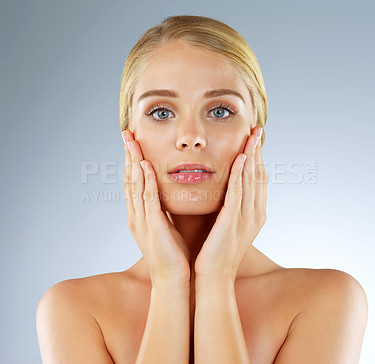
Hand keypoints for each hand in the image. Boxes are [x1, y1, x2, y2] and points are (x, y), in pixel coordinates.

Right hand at [122, 130, 190, 285]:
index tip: (134, 142)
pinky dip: (144, 181)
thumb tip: (170, 194)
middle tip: (126, 133)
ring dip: (133, 161)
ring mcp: (141, 220)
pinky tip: (144, 165)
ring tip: (131, 141)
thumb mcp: (167, 226)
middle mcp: (136, 215)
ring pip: (134, 185)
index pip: (134, 183)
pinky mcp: (152, 226)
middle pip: (129, 179)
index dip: (133, 161)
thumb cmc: (173, 253)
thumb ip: (164, 209)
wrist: (172, 279)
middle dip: (128, 155)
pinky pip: (147, 199)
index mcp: (140, 215)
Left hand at [194, 126, 267, 280]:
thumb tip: (222, 189)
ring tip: (253, 136)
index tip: (255, 141)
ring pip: (252, 181)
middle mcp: (255, 214)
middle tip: (258, 130)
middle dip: (259, 152)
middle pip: (259, 176)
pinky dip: (241, 174)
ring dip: (253, 156)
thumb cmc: (215, 250)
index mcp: (254, 214)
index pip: (258, 181)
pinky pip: (239, 193)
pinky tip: (241, 157)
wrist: (214, 276)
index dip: (258, 159)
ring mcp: (247, 218)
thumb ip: (228, 206)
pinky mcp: (233, 221)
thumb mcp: (226, 224)